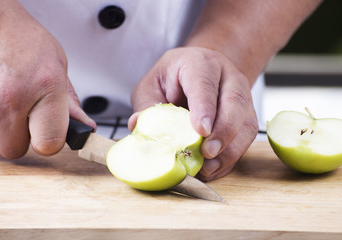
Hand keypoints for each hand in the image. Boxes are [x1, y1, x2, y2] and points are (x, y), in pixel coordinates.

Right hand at [0, 1, 94, 158]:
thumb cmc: (24, 41)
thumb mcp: (59, 67)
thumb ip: (70, 103)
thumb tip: (84, 127)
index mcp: (45, 87)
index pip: (49, 144)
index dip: (50, 142)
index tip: (49, 133)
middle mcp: (12, 98)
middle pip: (16, 149)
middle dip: (21, 137)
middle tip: (24, 114)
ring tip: (6, 105)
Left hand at [129, 47, 257, 180]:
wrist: (202, 72)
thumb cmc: (173, 78)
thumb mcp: (152, 85)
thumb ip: (147, 104)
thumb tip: (137, 125)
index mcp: (199, 64)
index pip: (205, 83)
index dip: (204, 107)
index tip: (201, 131)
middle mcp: (226, 76)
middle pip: (235, 102)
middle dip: (223, 131)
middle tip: (207, 153)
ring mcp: (242, 95)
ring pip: (246, 121)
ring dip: (230, 148)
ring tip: (209, 168)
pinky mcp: (247, 114)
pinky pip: (247, 137)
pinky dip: (231, 156)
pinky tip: (214, 169)